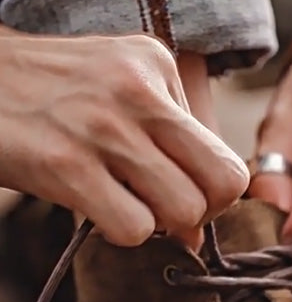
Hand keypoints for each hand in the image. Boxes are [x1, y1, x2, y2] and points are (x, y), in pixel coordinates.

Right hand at [0, 31, 248, 245]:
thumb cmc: (52, 96)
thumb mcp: (118, 93)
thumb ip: (169, 151)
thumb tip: (198, 235)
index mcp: (156, 65)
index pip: (228, 161)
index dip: (212, 196)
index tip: (180, 195)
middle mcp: (138, 89)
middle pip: (222, 187)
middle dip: (198, 215)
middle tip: (161, 210)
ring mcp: (103, 125)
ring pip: (184, 211)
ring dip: (158, 225)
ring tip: (123, 204)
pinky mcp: (66, 163)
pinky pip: (134, 228)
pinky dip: (121, 232)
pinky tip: (95, 208)